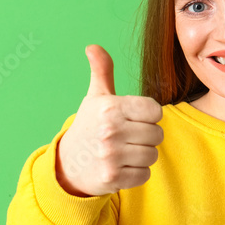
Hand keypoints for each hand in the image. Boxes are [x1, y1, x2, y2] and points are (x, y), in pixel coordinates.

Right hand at [56, 45, 163, 196]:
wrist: (67, 164)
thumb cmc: (89, 126)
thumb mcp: (96, 97)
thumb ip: (102, 70)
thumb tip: (93, 46)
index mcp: (110, 107)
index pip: (155, 110)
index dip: (149, 116)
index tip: (135, 118)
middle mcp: (111, 130)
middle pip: (157, 134)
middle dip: (147, 137)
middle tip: (129, 137)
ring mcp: (111, 155)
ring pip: (152, 155)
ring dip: (142, 155)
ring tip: (125, 152)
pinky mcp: (112, 177)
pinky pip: (144, 174)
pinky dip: (137, 173)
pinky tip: (122, 166)